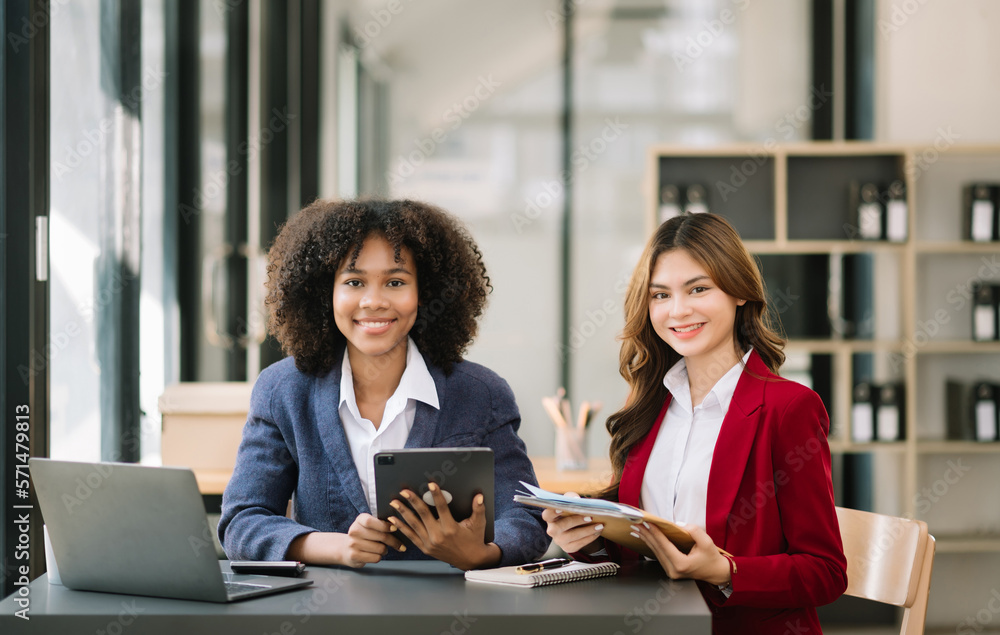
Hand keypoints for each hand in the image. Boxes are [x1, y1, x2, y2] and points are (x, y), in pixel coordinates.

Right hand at [287, 513, 404, 567]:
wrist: (340, 549)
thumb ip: (383, 523)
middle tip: (396, 542)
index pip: (378, 522)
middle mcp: (355, 531)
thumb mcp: (369, 525)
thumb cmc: (361, 536)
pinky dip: (378, 558)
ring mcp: (353, 545)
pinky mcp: (353, 557)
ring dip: (384, 550)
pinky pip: (375, 558)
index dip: (388, 527)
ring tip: (380, 548)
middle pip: (383, 536)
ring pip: (381, 548)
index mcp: (360, 520)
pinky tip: (373, 555)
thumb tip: (400, 520)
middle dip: (391, 540)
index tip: (394, 528)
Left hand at [387, 484, 499, 570]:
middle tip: (404, 491)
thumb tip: (479, 496)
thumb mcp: (479, 524)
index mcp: (451, 528)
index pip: (442, 508)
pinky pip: (411, 536)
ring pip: (414, 525)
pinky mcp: (425, 548)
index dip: (436, 495)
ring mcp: (430, 543)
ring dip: (403, 513)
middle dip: (413, 501)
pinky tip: (393, 519)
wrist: (471, 560)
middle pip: (423, 515)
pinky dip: (402, 527)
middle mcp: (439, 536)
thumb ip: (478, 509)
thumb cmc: (474, 539)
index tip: (430, 484)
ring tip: (394, 503)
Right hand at [541, 491, 604, 554]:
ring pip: (571, 537)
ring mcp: (559, 540)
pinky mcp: (568, 548)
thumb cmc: (570, 511)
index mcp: (550, 517)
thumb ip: (571, 498)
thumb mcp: (569, 502)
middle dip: (576, 521)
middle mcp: (552, 530)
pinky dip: (590, 538)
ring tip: (599, 525)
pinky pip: (578, 544)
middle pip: (560, 527)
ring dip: (587, 531)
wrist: (574, 526)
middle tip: (590, 517)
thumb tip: (576, 499)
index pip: (547, 515)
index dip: (553, 512)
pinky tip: (597, 532)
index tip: (561, 509)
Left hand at [631, 521, 730, 585]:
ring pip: (656, 553)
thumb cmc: (712, 558)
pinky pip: (659, 556)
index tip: (648, 523)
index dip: (655, 533)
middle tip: (637, 523)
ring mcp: (671, 572)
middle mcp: (674, 570)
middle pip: (657, 549)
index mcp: (682, 564)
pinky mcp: (671, 571)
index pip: (665, 545)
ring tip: (638, 529)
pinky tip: (646, 538)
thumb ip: (694, 531)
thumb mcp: (707, 542)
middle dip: (646, 535)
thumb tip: (679, 525)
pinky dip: (652, 545)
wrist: (716, 572)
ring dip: (647, 539)